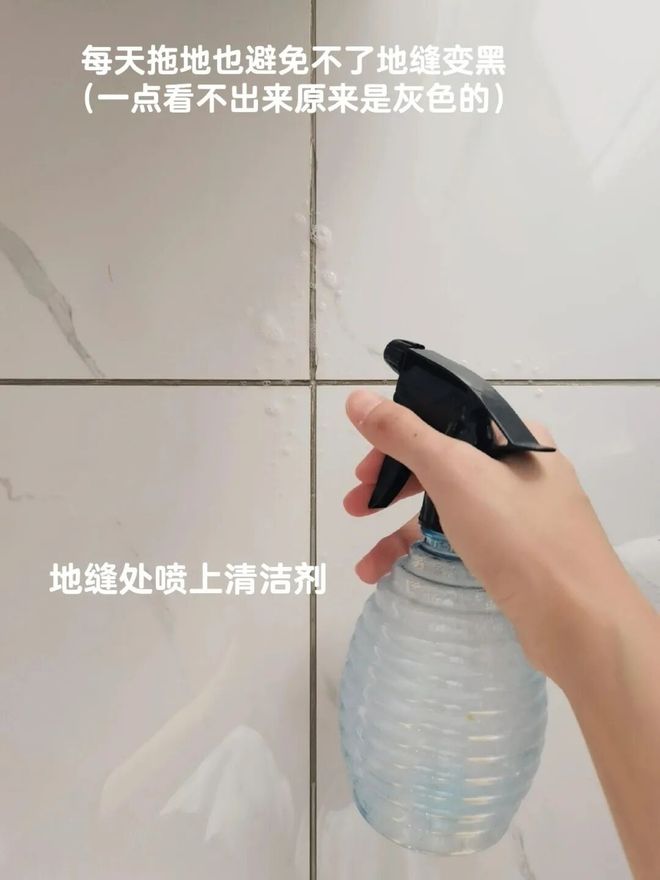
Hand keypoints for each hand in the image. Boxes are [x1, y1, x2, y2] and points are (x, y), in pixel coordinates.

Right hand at [343, 389, 646, 681]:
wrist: (578, 621)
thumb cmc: (517, 534)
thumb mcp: (454, 473)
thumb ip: (403, 434)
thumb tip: (357, 399)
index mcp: (515, 436)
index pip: (447, 415)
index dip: (400, 431)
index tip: (366, 458)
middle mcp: (520, 470)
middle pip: (442, 461)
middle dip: (392, 482)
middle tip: (356, 501)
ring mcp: (519, 515)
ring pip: (447, 505)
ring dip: (398, 523)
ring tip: (363, 548)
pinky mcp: (515, 555)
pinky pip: (458, 540)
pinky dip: (421, 551)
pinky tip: (384, 572)